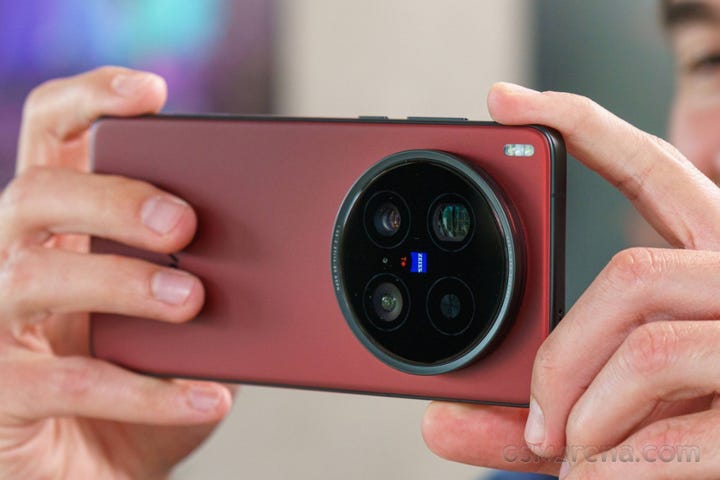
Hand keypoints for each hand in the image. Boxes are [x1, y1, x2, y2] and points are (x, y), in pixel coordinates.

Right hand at [0, 67, 231, 479]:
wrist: (99, 477)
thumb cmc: (138, 393)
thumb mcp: (179, 331)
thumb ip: (205, 286)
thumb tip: (268, 259)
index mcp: (61, 233)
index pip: (53, 139)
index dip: (90, 101)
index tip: (151, 93)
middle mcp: (14, 265)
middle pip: (37, 192)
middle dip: (112, 195)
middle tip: (184, 223)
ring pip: (31, 274)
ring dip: (121, 280)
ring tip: (192, 300)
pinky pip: (66, 383)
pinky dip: (147, 389)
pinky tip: (210, 397)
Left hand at [422, 83, 719, 477]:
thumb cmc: (695, 434)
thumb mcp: (613, 412)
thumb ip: (533, 413)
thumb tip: (438, 421)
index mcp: (708, 256)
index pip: (648, 165)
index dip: (582, 123)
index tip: (504, 101)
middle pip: (630, 274)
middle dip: (559, 358)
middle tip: (535, 420)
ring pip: (647, 345)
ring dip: (586, 413)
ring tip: (574, 455)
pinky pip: (674, 416)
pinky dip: (619, 462)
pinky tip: (602, 478)